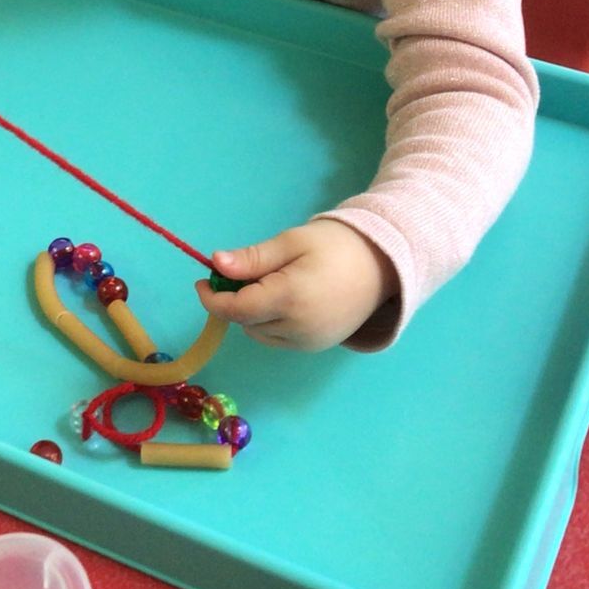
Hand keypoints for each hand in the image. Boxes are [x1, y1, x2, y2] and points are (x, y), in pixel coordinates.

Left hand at [194, 219, 398, 350]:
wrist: (385, 263)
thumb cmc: (336, 245)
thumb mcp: (291, 242)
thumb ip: (252, 258)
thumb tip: (215, 264)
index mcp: (289, 299)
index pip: (236, 309)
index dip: (213, 298)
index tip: (203, 280)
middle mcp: (297, 328)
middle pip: (246, 322)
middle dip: (234, 300)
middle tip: (240, 273)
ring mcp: (309, 342)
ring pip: (260, 333)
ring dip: (251, 313)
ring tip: (269, 283)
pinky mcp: (317, 346)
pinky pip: (279, 339)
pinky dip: (270, 323)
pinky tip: (284, 298)